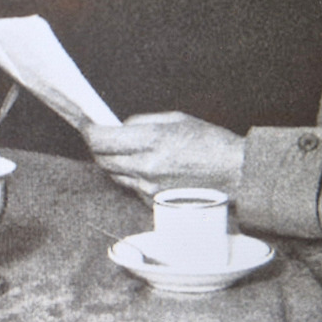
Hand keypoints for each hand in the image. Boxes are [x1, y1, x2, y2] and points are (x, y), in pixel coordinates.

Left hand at [84, 112, 244, 199]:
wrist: (236, 175)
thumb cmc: (210, 142)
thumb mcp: (175, 119)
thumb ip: (142, 122)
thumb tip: (120, 126)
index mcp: (150, 142)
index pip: (101, 139)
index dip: (88, 130)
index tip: (85, 123)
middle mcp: (145, 167)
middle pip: (101, 159)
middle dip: (96, 145)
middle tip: (99, 134)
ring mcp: (148, 188)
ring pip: (113, 174)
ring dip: (111, 161)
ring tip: (121, 148)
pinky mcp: (153, 202)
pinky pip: (130, 186)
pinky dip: (129, 174)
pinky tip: (143, 165)